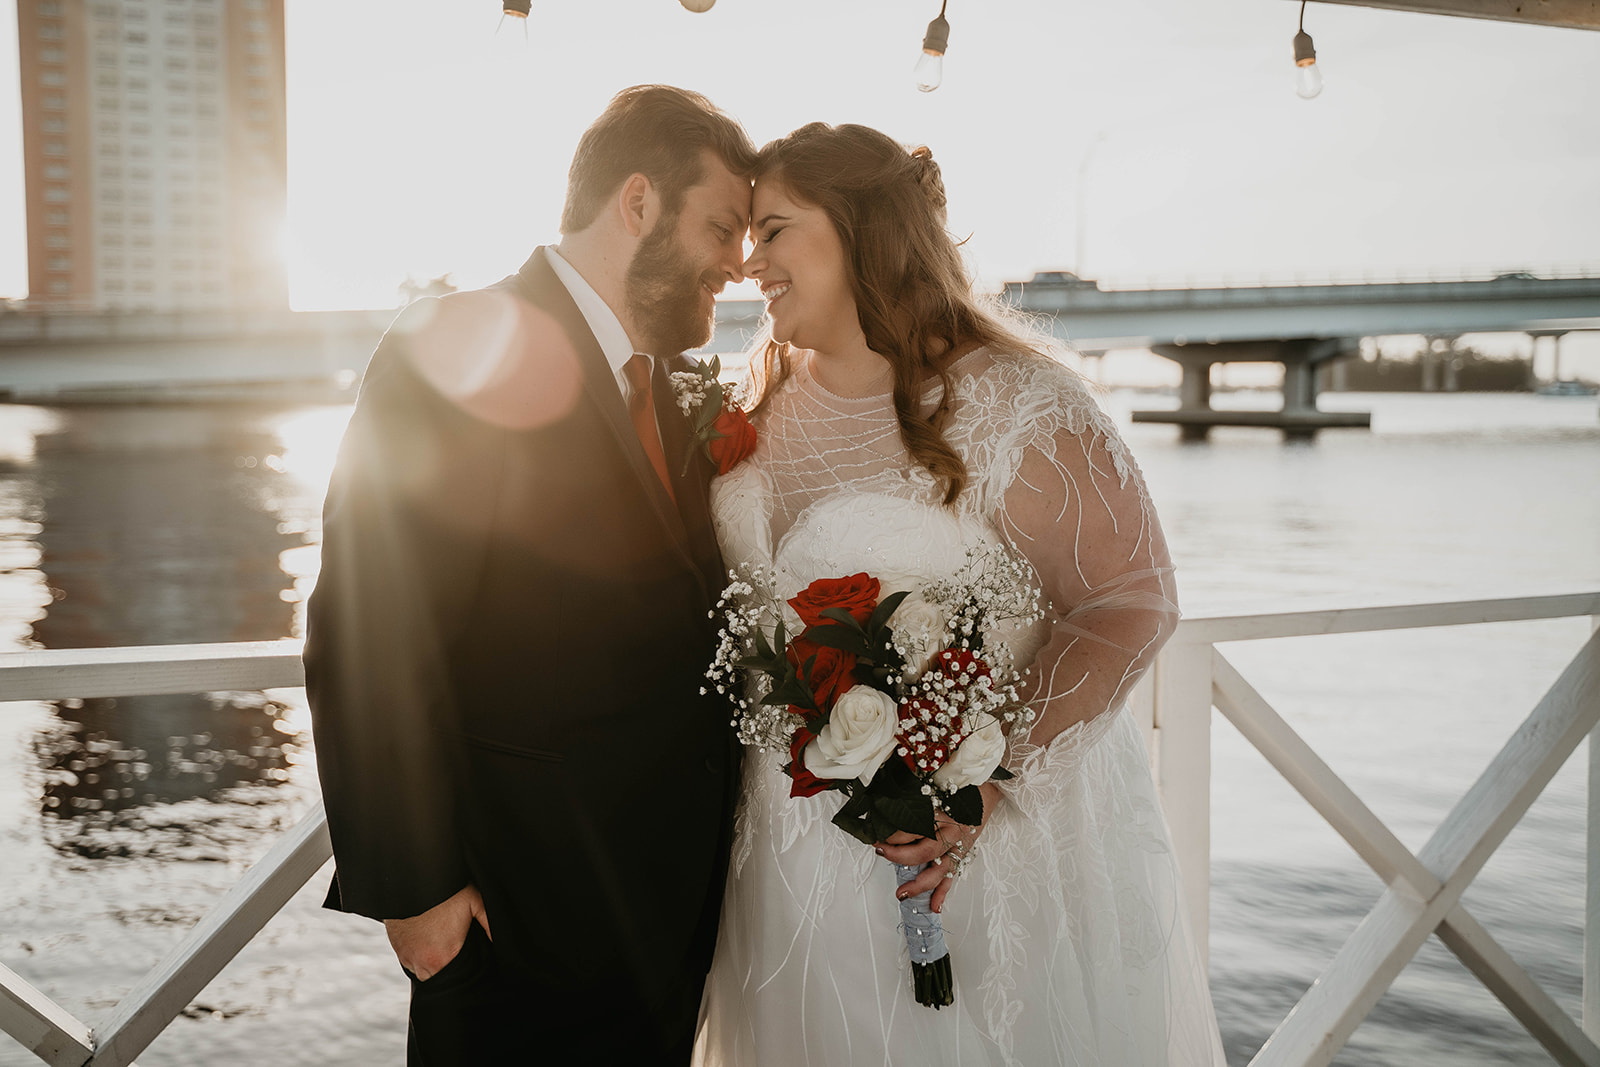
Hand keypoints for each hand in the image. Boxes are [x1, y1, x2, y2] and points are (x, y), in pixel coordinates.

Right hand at [383, 883, 491, 980]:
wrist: (412, 879)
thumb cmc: (445, 890)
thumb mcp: (475, 902)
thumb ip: (489, 923)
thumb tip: (499, 940)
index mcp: (443, 958)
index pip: (454, 981)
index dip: (461, 974)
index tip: (466, 962)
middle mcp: (422, 963)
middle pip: (437, 979)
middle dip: (447, 970)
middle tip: (456, 952)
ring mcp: (407, 956)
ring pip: (422, 971)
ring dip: (431, 964)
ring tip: (441, 946)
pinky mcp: (396, 948)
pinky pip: (409, 961)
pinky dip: (418, 955)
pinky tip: (427, 941)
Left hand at [877, 782, 1002, 913]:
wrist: (986, 791)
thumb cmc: (958, 788)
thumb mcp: (933, 787)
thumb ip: (913, 799)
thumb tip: (885, 805)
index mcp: (942, 814)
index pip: (913, 828)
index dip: (892, 833)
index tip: (877, 833)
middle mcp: (950, 833)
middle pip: (924, 851)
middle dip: (899, 856)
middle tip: (881, 852)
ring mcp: (957, 847)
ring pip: (938, 871)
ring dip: (919, 885)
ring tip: (902, 894)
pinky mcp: (962, 855)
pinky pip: (952, 877)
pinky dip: (943, 893)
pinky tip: (934, 907)